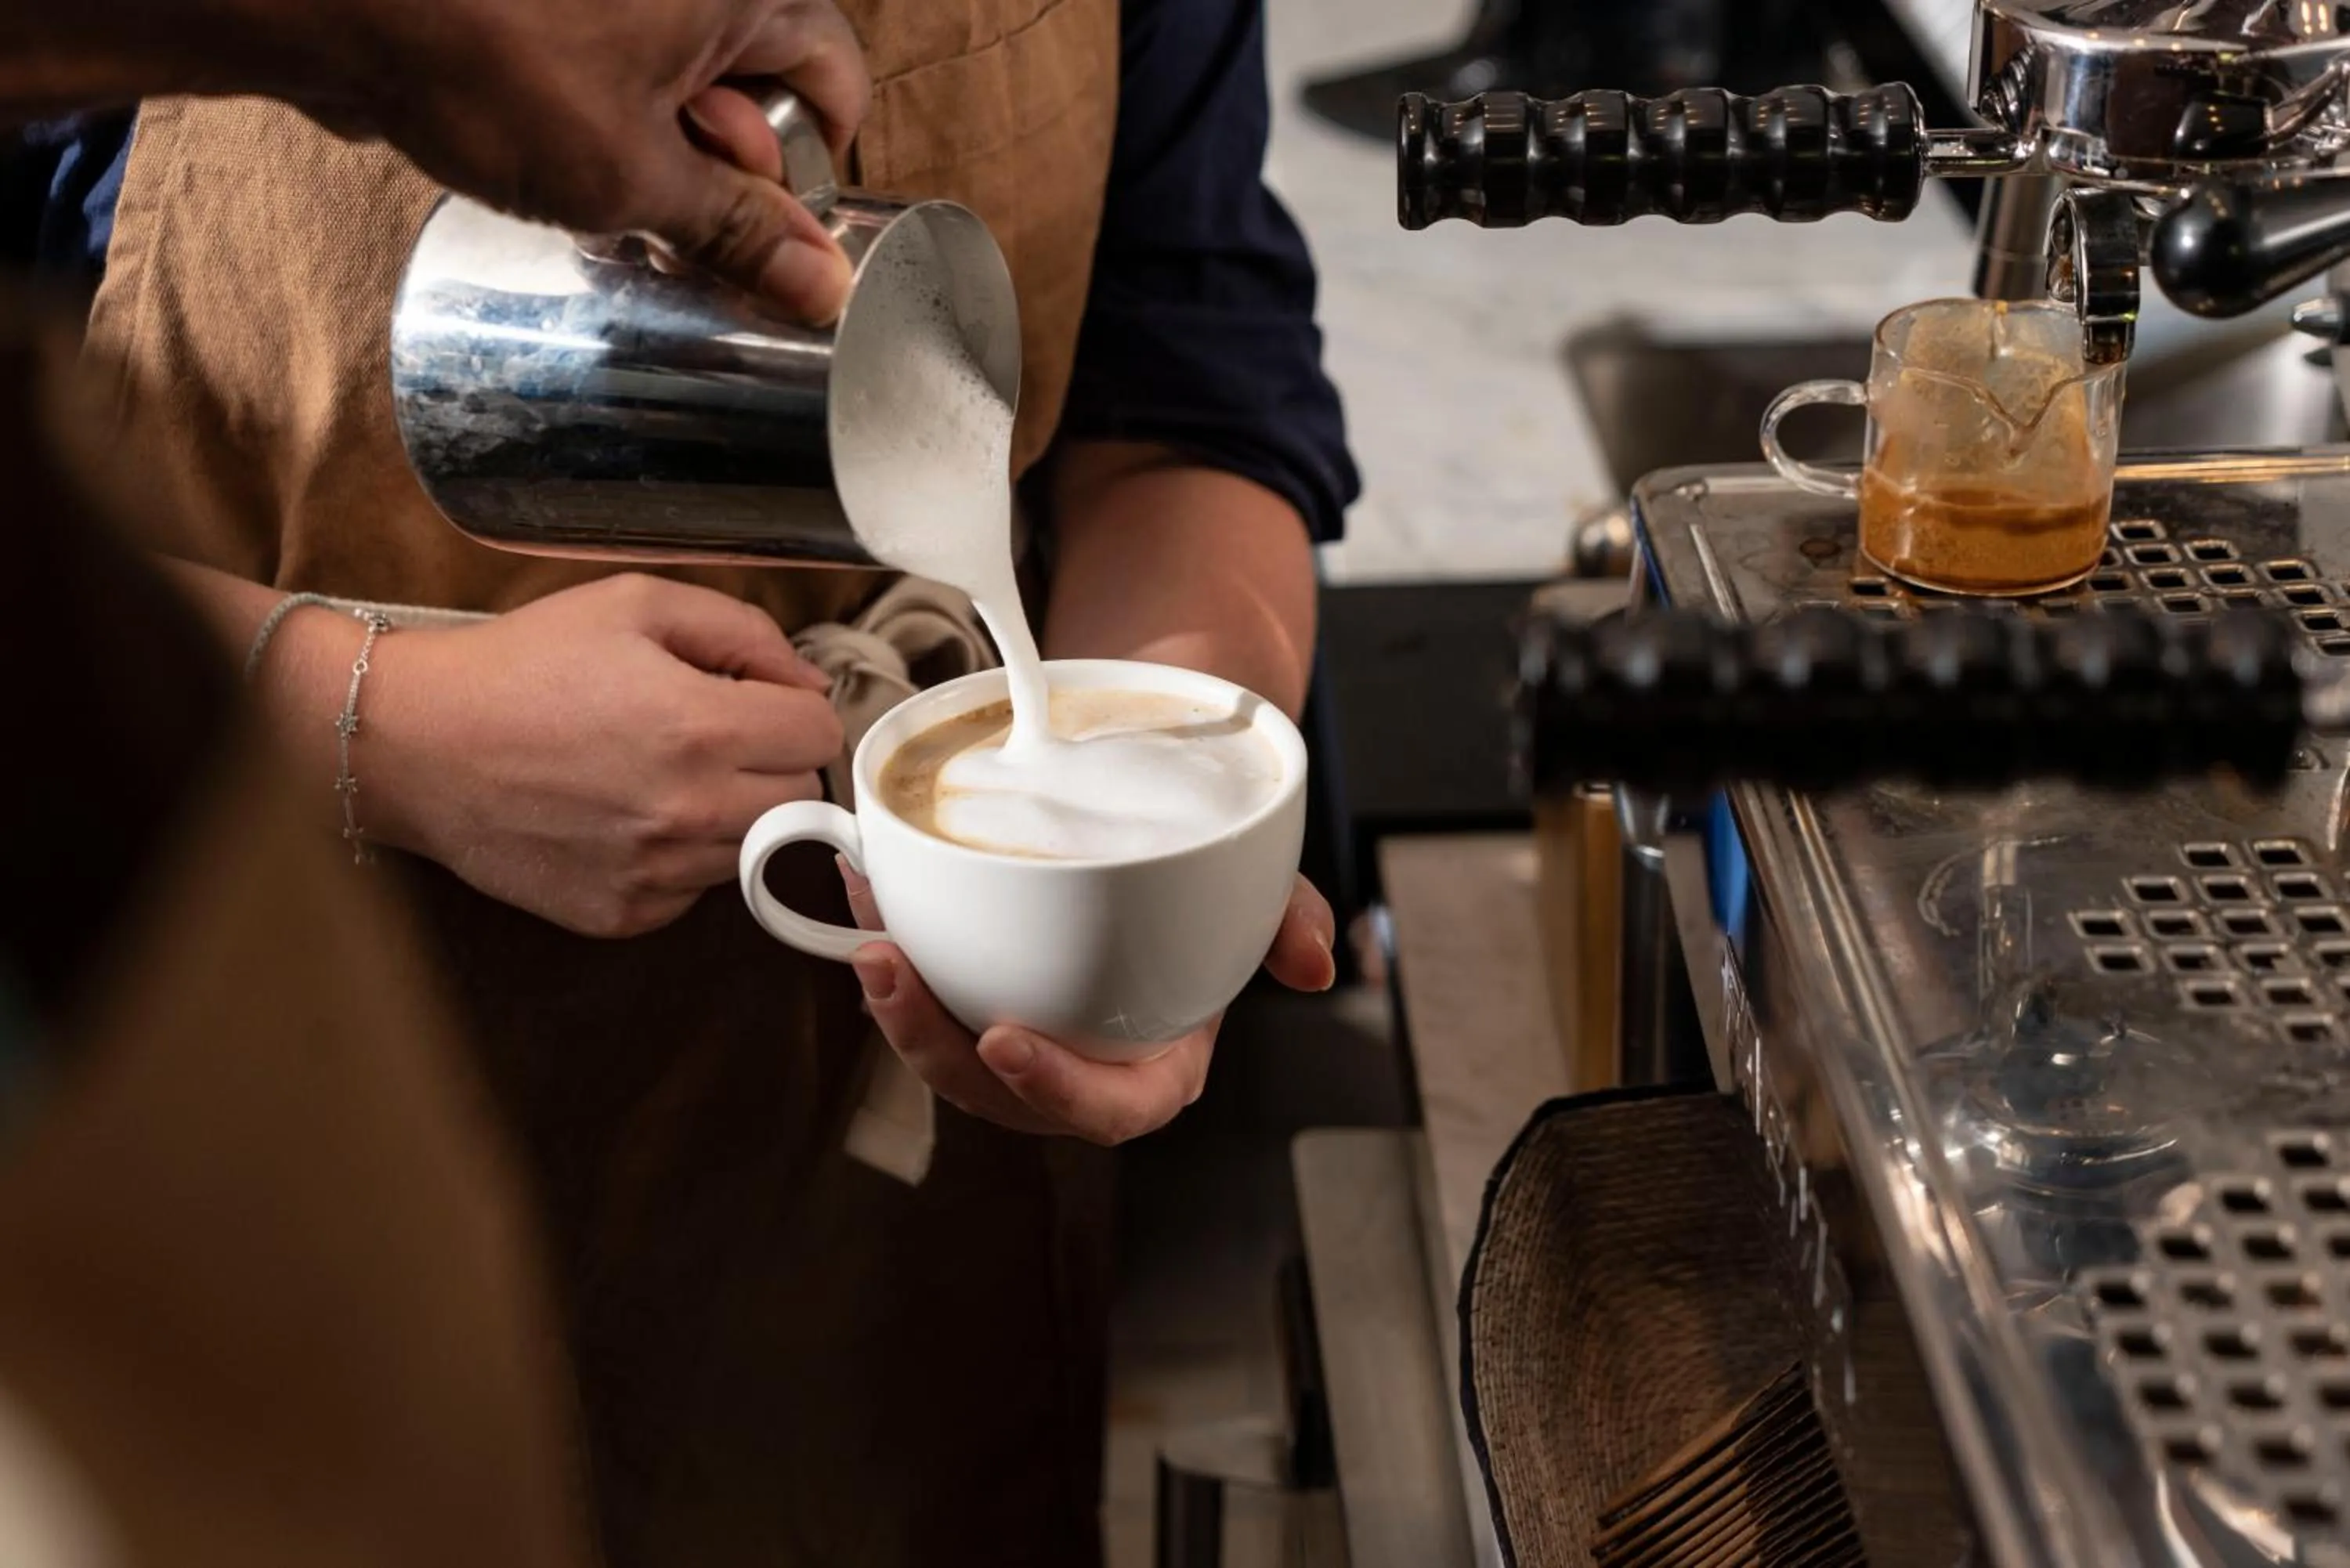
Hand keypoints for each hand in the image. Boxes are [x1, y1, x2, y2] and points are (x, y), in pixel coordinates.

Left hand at [273, 0, 867, 319]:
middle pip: (758, 78)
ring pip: (679, 79)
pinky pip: (614, 64)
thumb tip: (819, 284)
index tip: (776, 229)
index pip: (836, 74)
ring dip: (659, 152)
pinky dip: (604, 118)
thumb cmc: (492, 65)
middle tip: (668, 218)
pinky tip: (559, 163)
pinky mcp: (559, 4)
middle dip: (723, 164)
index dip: (814, 165)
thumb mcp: (634, 177)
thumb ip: (737, 232)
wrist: (337, 0)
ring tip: (603, 195)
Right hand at [356, 574, 841, 937]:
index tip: (753, 698)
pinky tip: (624, 814)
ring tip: (658, 772)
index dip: (792, 706)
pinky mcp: (625, 914)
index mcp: (701, 728)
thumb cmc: (521, 665)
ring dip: (730, 812)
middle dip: (771, 761)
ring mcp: (656, 873)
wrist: (414, 742)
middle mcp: (688, 812)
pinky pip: (697, 888)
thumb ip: (745, 633)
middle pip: (801, 799)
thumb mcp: (634, 604)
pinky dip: (680, 855)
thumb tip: (810, 684)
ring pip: (755, 849)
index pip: (820, 734)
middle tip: (710, 734)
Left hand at [843, 871, 1338, 1144]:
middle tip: (890, 970)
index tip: (1004, 1040)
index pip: (1111, 1109)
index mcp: (1156, 1065)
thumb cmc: (1216, 875)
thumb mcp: (1265, 892)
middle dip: (933, 1046)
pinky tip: (865, 891)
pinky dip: (894, 950)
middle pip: (999, 1094)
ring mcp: (1024, 1034)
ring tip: (869, 936)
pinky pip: (927, 995)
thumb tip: (1315, 963)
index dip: (1057, 1090)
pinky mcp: (977, 994)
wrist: (1172, 820)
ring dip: (897, 1008)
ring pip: (946, 1053)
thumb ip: (1290, 921)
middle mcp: (1082, 1065)